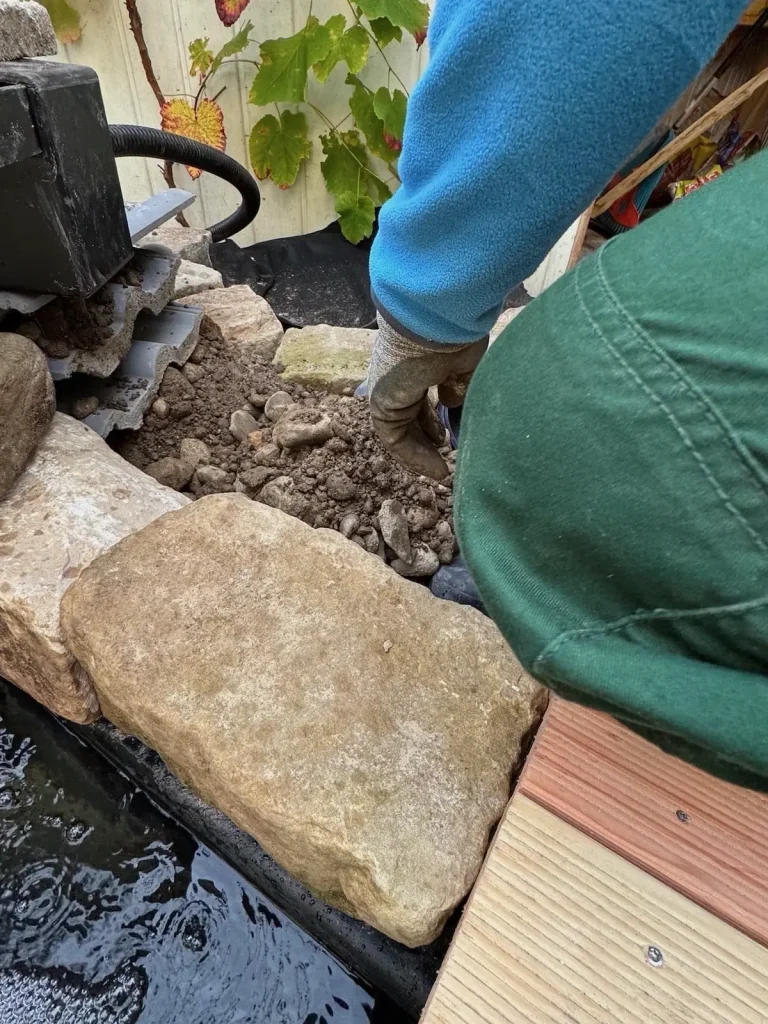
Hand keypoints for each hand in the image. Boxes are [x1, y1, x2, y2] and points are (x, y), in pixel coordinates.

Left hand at [366, 315, 486, 479]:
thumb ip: (457, 386)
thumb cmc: (455, 335)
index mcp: (413, 361)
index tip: (447, 435)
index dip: (432, 419)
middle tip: (444, 456)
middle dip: (426, 439)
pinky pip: (395, 440)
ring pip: (400, 431)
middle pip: (408, 416)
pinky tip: (437, 469)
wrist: (436, 321)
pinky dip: (415, 457)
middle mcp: (395, 377)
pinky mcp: (381, 405)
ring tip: (443, 472)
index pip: (418, 397)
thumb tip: (451, 404)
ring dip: (421, 454)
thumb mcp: (463, 364)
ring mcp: (386, 390)